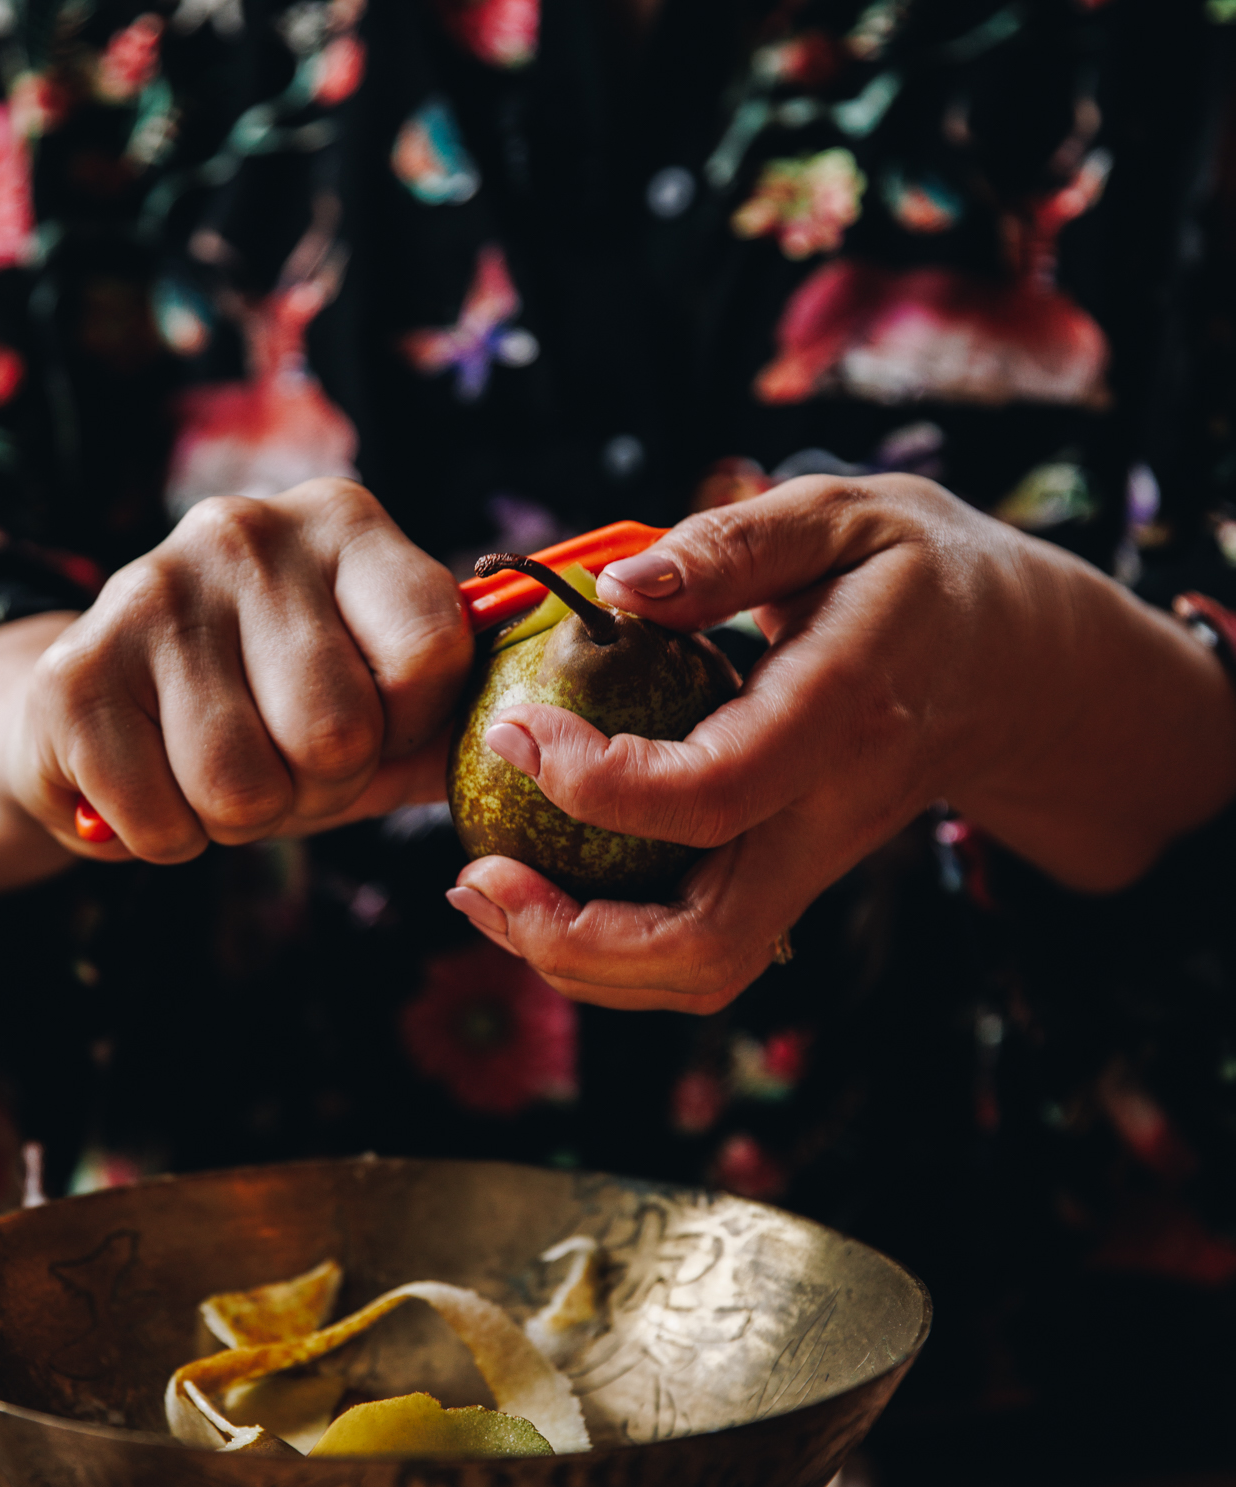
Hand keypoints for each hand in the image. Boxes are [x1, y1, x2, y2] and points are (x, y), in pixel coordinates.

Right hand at [0, 480, 471, 891]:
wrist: (96, 715)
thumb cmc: (267, 712)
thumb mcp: (377, 703)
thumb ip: (455, 719)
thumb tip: (535, 746)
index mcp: (345, 525)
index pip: (430, 657)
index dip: (404, 731)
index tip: (370, 727)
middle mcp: (246, 532)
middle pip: (336, 734)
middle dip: (315, 788)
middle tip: (278, 763)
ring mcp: (151, 590)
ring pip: (242, 789)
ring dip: (235, 820)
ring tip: (210, 771)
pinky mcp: (72, 669)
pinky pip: (159, 819)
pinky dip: (162, 837)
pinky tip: (145, 783)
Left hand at [447, 474, 1235, 1012]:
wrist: (1014, 662)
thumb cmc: (916, 573)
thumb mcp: (841, 515)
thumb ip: (734, 545)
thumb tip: (618, 586)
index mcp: (844, 712)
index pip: (718, 789)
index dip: (600, 782)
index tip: (513, 730)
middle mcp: (832, 816)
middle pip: (708, 939)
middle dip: (573, 935)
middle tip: (472, 875)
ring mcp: (815, 866)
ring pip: (703, 971)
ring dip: (580, 962)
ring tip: (485, 894)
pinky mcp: (792, 884)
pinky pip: (702, 954)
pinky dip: (609, 952)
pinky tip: (537, 896)